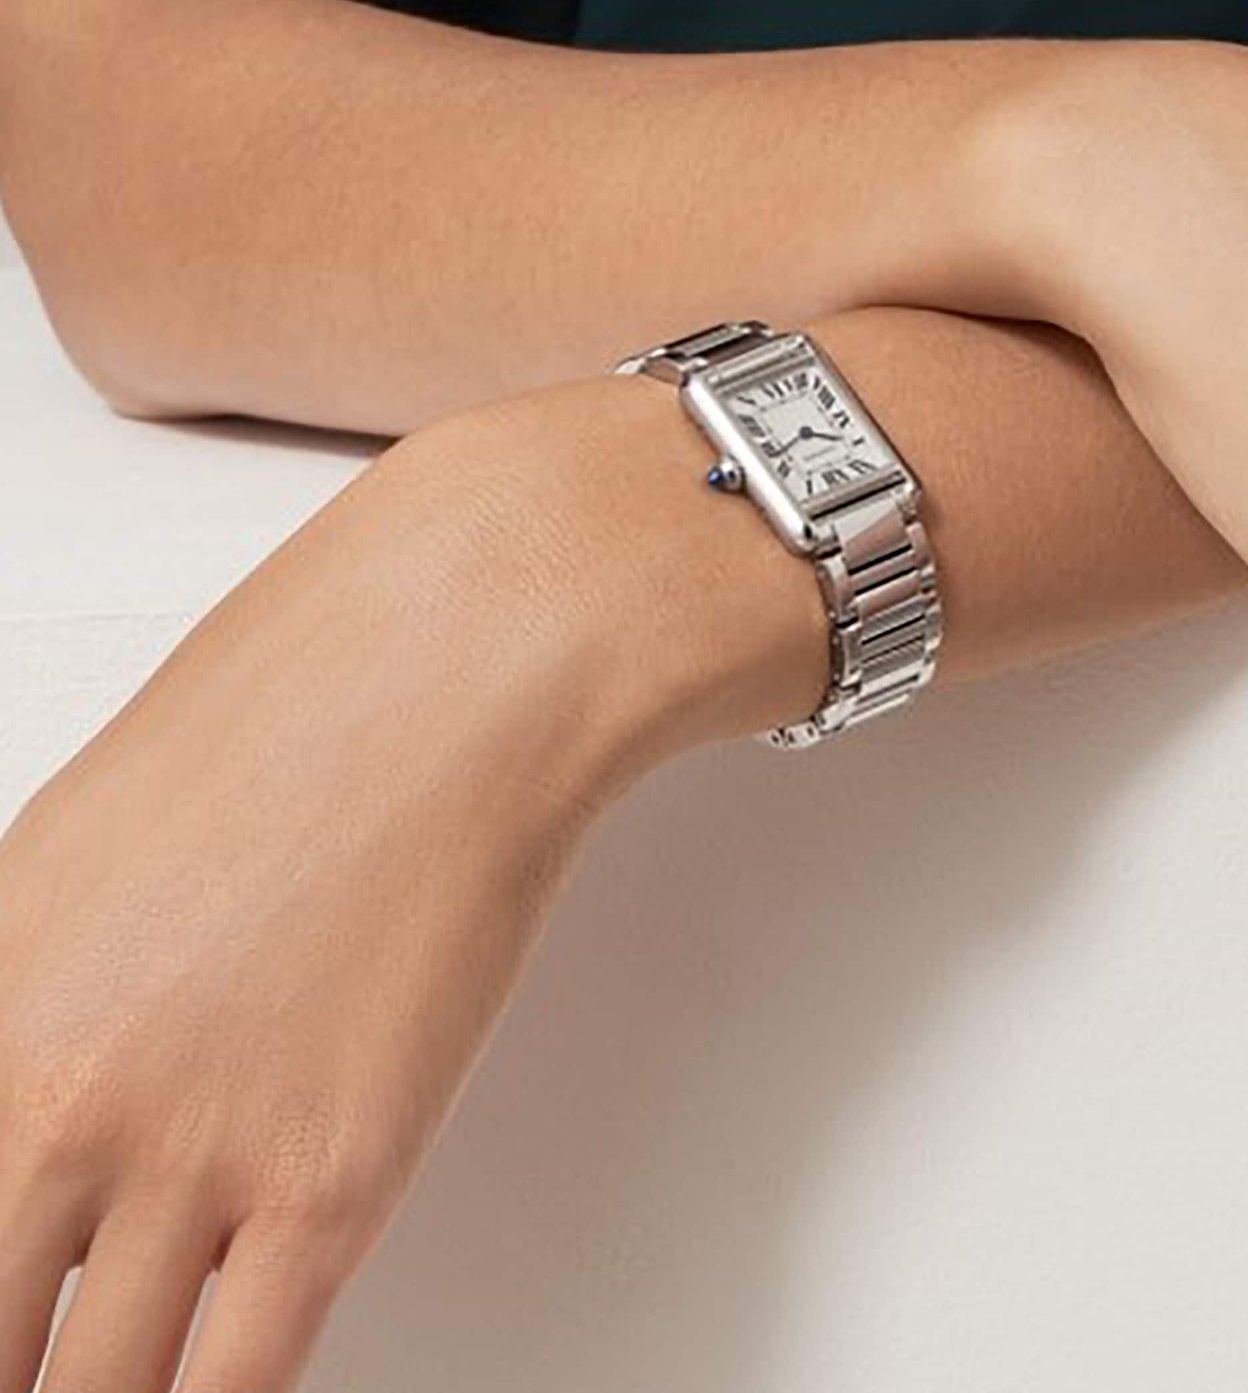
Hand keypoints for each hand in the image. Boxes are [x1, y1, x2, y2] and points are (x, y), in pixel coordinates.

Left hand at [0, 375, 820, 1392]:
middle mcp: (51, 1095)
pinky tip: (217, 1377)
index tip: (4, 1310)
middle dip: (15, 1359)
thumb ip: (26, 1007)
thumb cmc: (296, 716)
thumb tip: (33, 1114)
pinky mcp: (335, 1178)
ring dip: (103, 1390)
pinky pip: (238, 1382)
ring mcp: (193, 1151)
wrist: (457, 672)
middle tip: (48, 1344)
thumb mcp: (77, 850)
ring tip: (132, 1363)